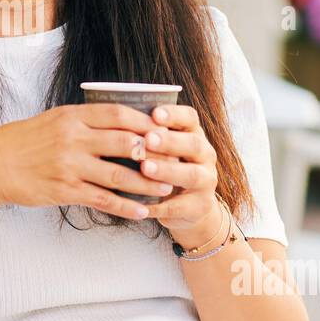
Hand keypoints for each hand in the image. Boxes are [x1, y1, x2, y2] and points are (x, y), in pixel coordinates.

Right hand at [0, 103, 173, 219]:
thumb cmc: (24, 141)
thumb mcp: (54, 119)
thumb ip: (84, 120)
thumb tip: (120, 120)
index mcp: (72, 116)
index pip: (118, 114)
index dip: (145, 121)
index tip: (164, 128)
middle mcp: (73, 138)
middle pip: (125, 142)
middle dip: (155, 152)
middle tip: (175, 158)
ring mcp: (69, 166)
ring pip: (119, 174)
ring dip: (147, 182)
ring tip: (167, 187)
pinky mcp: (65, 190)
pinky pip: (103, 199)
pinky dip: (126, 206)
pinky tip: (142, 211)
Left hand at [137, 104, 226, 242]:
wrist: (188, 205)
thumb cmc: (165, 166)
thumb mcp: (161, 148)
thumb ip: (146, 134)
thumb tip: (113, 116)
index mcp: (193, 134)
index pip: (189, 117)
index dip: (174, 114)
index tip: (155, 113)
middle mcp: (204, 155)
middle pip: (193, 144)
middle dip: (170, 142)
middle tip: (147, 139)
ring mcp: (206, 181)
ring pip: (191, 174)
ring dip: (168, 171)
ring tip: (146, 168)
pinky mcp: (200, 207)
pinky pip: (180, 206)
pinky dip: (161, 206)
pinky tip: (143, 205)